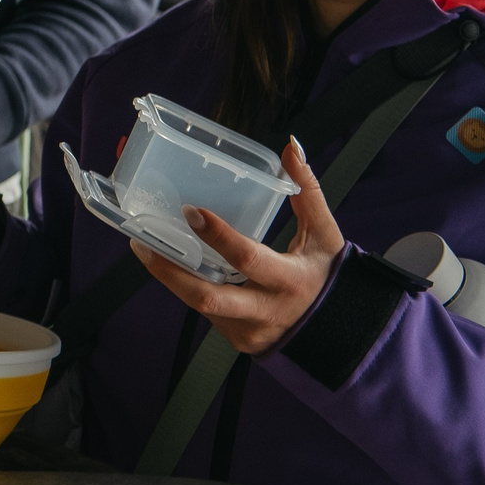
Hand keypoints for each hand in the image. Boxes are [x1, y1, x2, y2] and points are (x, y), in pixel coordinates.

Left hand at [130, 139, 341, 355]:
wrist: (342, 332)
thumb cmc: (328, 275)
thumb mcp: (324, 234)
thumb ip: (306, 190)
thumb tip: (290, 146)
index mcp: (289, 280)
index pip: (247, 259)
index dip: (218, 236)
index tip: (190, 212)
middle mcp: (266, 310)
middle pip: (208, 297)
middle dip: (170, 272)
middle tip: (142, 243)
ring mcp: (249, 329)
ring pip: (199, 306)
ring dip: (170, 278)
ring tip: (144, 248)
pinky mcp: (237, 339)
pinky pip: (205, 312)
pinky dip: (187, 288)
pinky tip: (172, 265)